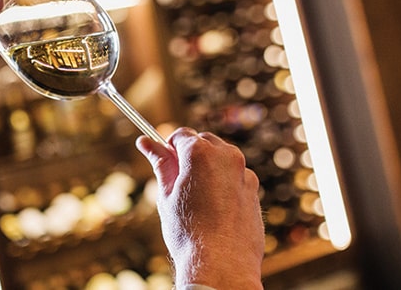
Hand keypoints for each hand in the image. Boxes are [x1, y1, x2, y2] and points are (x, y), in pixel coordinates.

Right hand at [137, 128, 263, 288]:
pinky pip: (236, 178)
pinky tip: (215, 210)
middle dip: (191, 154)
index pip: (181, 134)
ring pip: (222, 159)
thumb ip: (160, 164)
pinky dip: (225, 185)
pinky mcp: (255, 191)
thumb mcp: (166, 195)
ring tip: (197, 199)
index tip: (163, 159)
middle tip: (178, 181)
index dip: (168, 146)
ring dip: (210, 169)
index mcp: (201, 153)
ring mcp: (245, 174)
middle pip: (204, 141)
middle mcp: (227, 157)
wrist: (221, 265)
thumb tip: (145, 142)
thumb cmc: (189, 232)